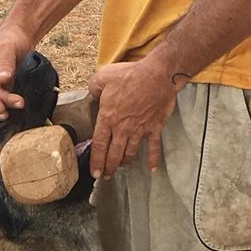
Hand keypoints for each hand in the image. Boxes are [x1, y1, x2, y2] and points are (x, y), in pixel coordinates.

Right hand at [0, 23, 34, 120]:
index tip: (0, 108)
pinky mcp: (2, 88)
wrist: (19, 35)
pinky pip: (1, 101)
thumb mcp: (7, 47)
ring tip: (18, 107)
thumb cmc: (10, 37)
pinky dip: (8, 105)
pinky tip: (17, 106)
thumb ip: (5, 63)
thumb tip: (2, 80)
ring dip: (2, 109)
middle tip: (6, 115)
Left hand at [87, 58, 184, 178]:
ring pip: (130, 153)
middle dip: (108, 167)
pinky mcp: (154, 128)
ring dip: (124, 163)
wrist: (158, 75)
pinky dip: (153, 159)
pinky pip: (154, 147)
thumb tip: (92, 93)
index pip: (99, 145)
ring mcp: (139, 130)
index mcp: (108, 118)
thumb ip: (94, 87)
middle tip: (105, 175)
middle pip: (113, 154)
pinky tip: (152, 168)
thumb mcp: (103, 76)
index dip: (96, 161)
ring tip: (121, 168)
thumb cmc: (131, 75)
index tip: (95, 172)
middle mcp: (123, 129)